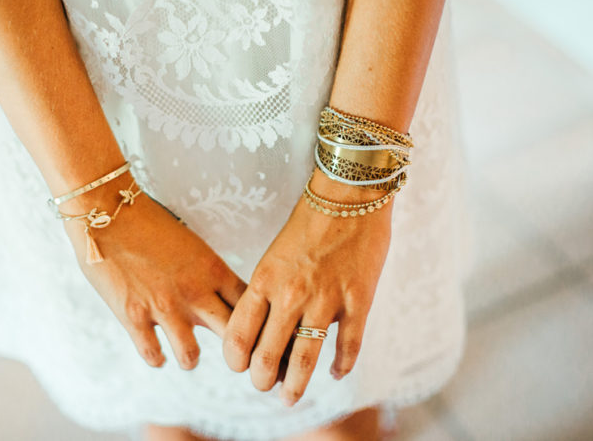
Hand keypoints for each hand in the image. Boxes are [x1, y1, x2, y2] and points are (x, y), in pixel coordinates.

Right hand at [63, 171, 247, 369]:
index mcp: (212, 269)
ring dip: (190, 357)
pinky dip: (157, 357)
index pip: (251, 305)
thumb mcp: (191, 245)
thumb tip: (216, 297)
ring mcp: (164, 307)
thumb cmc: (149, 222)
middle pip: (232, 334)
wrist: (107, 211)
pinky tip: (158, 351)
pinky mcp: (134, 317)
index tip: (252, 329)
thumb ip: (205, 274)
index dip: (255, 322)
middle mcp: (194, 292)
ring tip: (188, 353)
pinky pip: (153, 355)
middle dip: (233, 349)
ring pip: (191, 356)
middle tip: (228, 356)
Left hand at [222, 167, 392, 405]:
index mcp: (264, 281)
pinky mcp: (357, 300)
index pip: (238, 335)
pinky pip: (348, 346)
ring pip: (304, 360)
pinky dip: (340, 366)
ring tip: (290, 398)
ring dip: (294, 387)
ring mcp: (325, 300)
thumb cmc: (308, 222)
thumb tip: (263, 329)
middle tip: (264, 387)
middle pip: (267, 356)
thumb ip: (268, 292)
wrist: (349, 195)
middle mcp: (290, 295)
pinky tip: (336, 373)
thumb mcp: (274, 256)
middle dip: (262, 380)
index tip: (239, 367)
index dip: (235, 360)